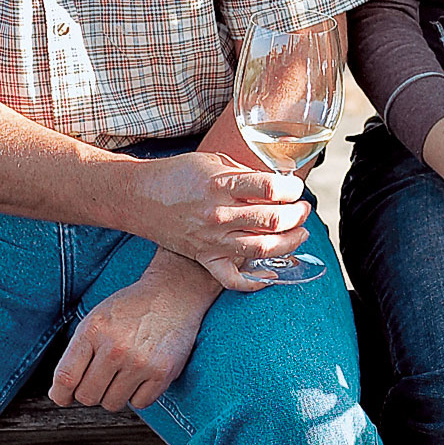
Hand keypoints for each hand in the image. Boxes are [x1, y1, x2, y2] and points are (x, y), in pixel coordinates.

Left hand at [51, 256, 213, 412]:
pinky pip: (140, 403)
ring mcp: (140, 362)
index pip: (66, 378)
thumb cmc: (132, 308)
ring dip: (114, 394)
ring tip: (123, 372)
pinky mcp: (163, 373)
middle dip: (90, 391)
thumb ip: (77, 352)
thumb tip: (63, 392)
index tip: (63, 396)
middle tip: (101, 377)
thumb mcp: (96, 319)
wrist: (174, 293)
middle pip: (87, 396)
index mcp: (94, 331)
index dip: (60, 394)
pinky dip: (138, 395)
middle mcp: (116, 348)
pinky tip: (141, 375)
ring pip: (112, 404)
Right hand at [117, 146, 310, 290]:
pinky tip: (270, 274)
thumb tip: (278, 182)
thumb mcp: (214, 162)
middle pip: (273, 220)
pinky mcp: (204, 257)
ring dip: (289, 243)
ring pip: (262, 249)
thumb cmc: (178, 174)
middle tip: (304, 210)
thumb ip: (245, 173)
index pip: (271, 188)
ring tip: (300, 234)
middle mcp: (219, 214)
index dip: (292, 188)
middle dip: (298, 215)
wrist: (140, 196)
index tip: (295, 187)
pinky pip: (232, 279)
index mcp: (222, 185)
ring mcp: (212, 240)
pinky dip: (254, 282)